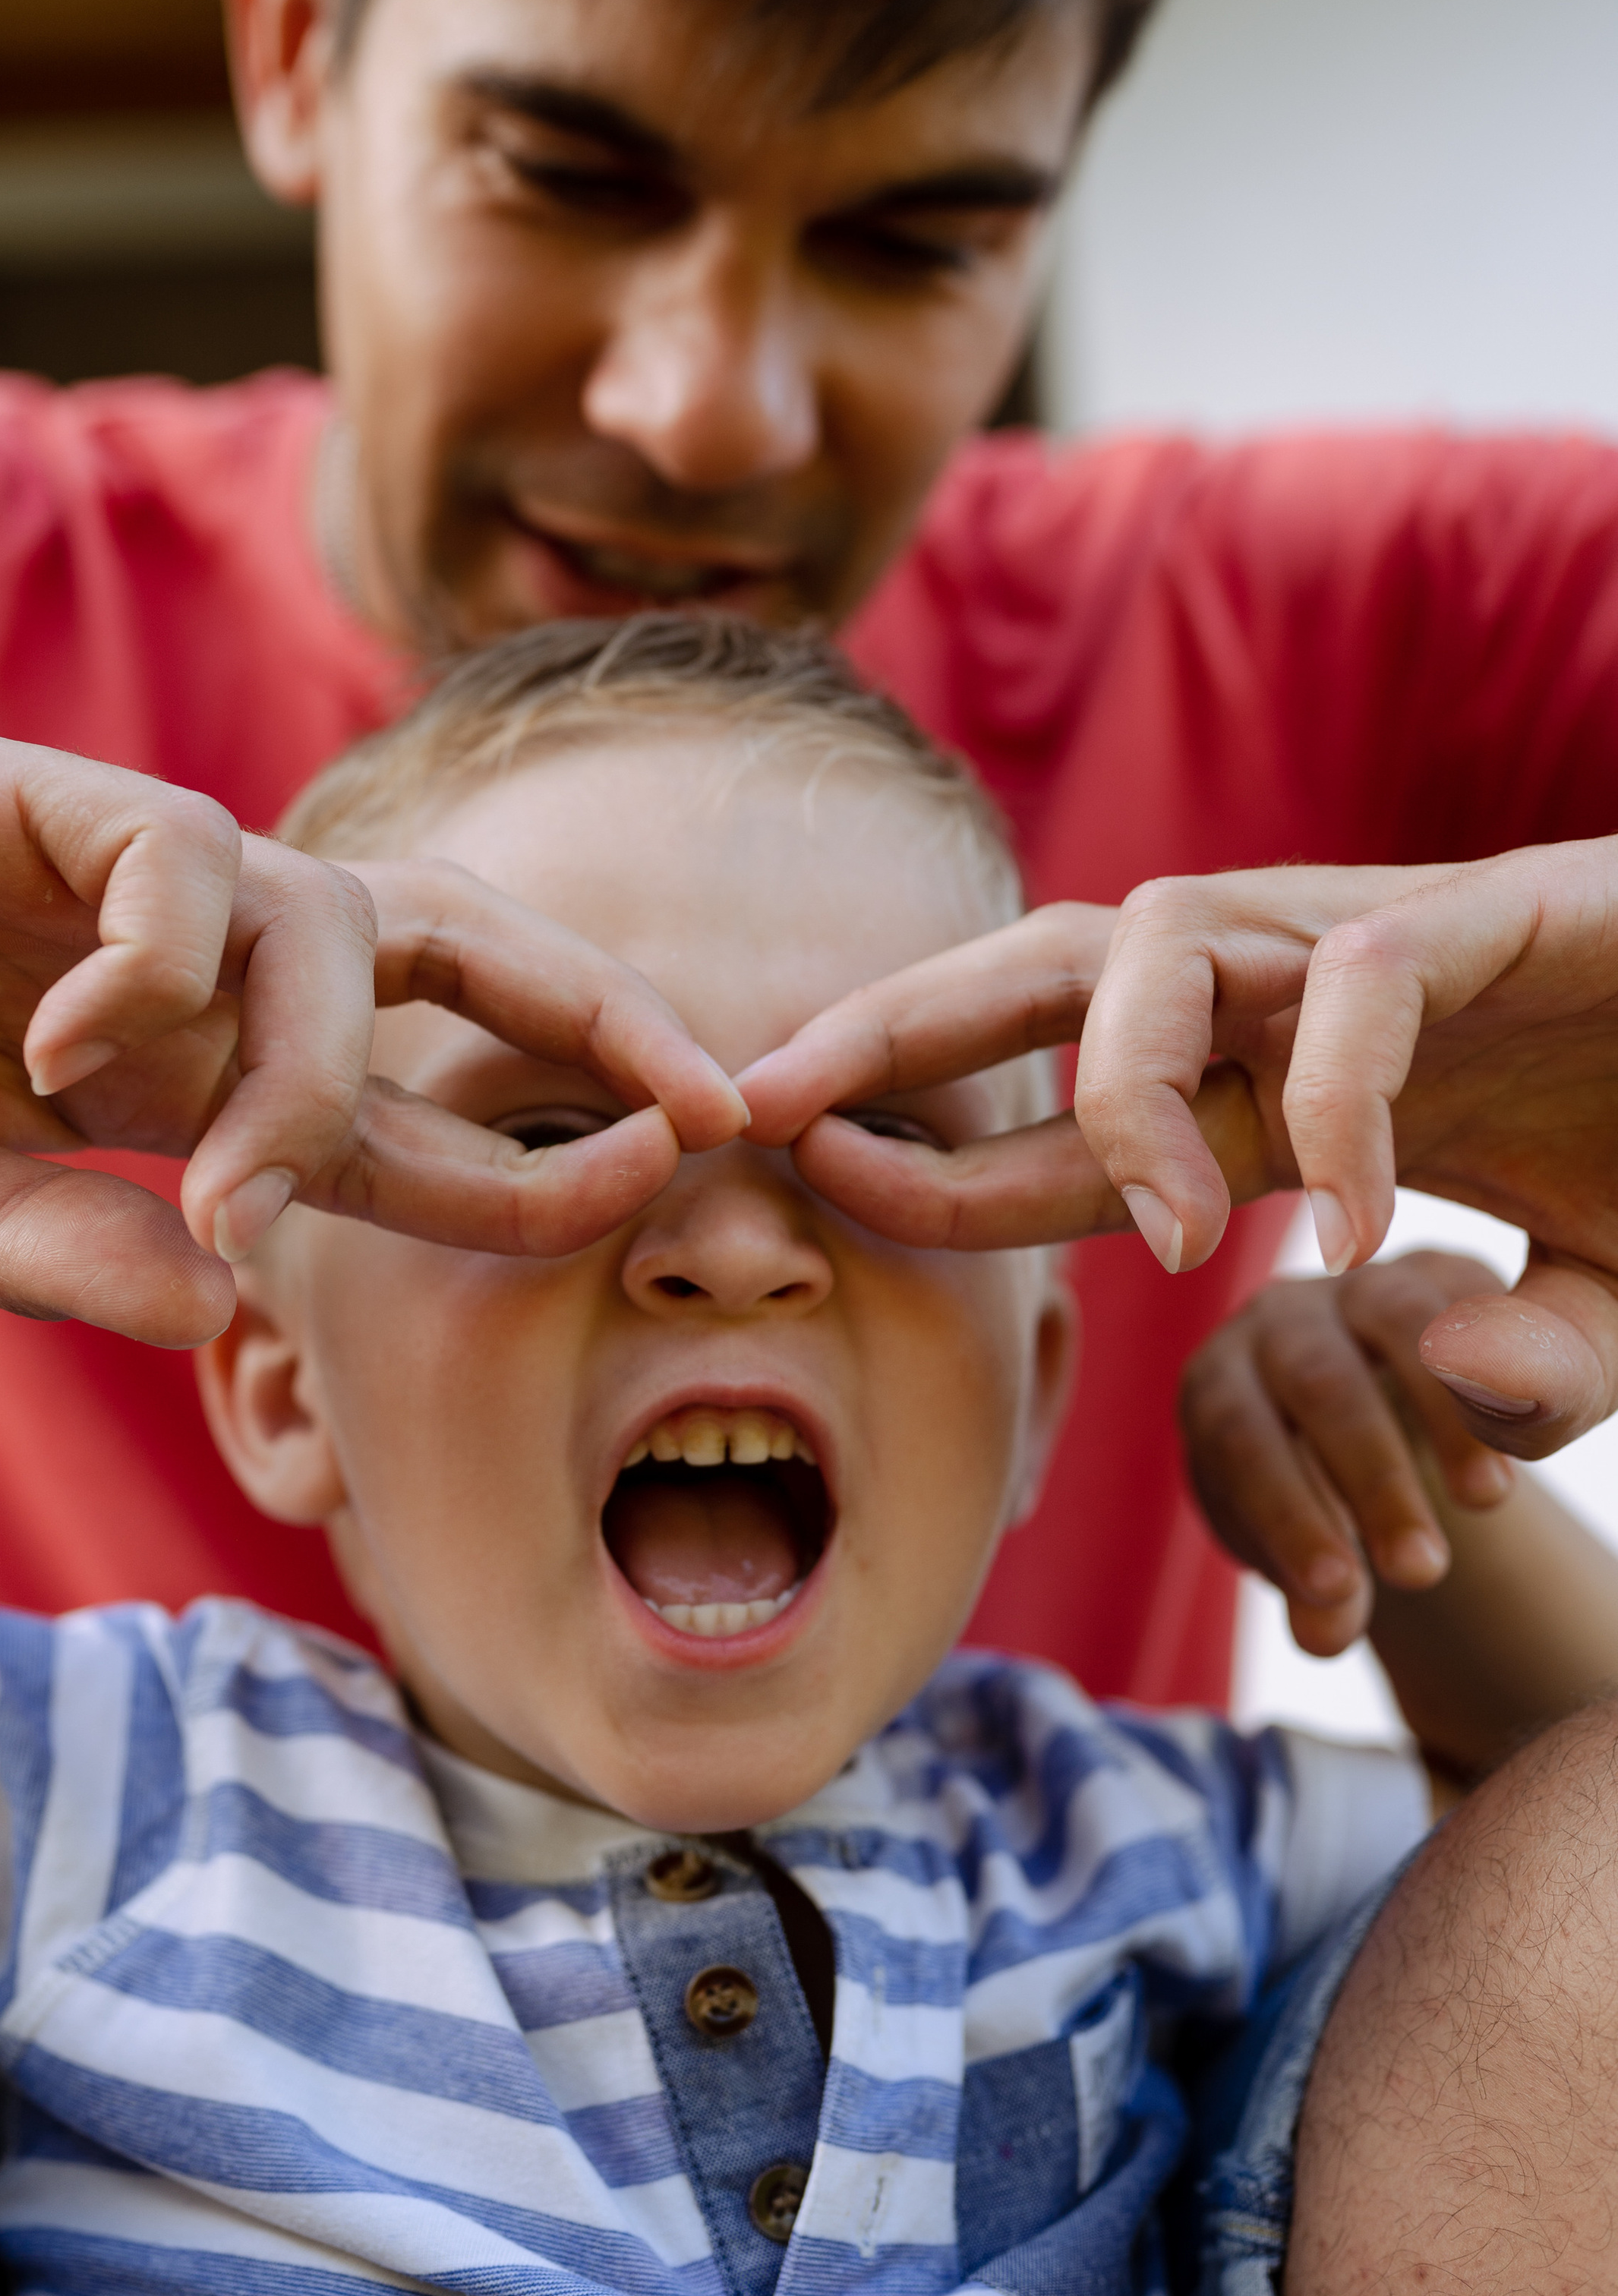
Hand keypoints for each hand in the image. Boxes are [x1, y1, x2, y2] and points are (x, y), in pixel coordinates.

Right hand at [0, 718, 744, 1344]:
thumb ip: (79, 1257)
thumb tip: (238, 1321)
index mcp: (183, 1070)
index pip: (407, 1117)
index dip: (535, 1161)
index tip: (656, 1196)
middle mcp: (187, 961)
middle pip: (451, 952)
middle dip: (593, 1011)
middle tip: (712, 1099)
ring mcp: (109, 870)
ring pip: (323, 920)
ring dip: (315, 1071)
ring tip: (229, 1182)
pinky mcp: (19, 789)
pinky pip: (168, 854)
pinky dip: (154, 958)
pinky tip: (60, 1048)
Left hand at [738, 843, 1617, 1451]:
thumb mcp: (1599, 1307)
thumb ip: (1521, 1370)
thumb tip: (1462, 1384)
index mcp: (1281, 1086)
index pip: (1062, 1113)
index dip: (934, 1153)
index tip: (812, 1186)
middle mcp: (1303, 1000)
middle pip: (1050, 969)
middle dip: (896, 1020)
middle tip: (761, 1102)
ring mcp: (1396, 944)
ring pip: (1171, 937)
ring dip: (1119, 1077)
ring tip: (1165, 1232)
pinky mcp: (1509, 910)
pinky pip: (1370, 978)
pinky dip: (1343, 1098)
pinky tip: (1362, 1227)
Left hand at [1178, 1252, 1512, 1656]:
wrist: (1365, 1422)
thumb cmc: (1314, 1494)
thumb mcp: (1306, 1546)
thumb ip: (1316, 1589)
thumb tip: (1323, 1637)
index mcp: (1221, 1383)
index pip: (1240, 1440)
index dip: (1287, 1515)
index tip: (1338, 1593)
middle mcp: (1279, 1320)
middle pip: (1318, 1383)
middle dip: (1373, 1479)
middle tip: (1422, 1572)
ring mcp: (1359, 1288)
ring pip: (1396, 1321)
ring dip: (1447, 1412)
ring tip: (1489, 1504)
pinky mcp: (1440, 1275)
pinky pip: (1471, 1296)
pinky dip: (1498, 1357)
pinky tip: (1524, 1432)